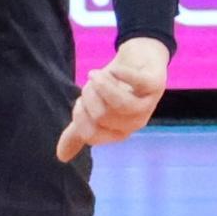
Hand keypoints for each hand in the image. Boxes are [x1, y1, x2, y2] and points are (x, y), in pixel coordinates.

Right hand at [58, 36, 170, 159]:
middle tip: (91, 83)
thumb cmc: (115, 84)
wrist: (141, 58)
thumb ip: (79, 128)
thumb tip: (61, 157)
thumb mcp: (94, 107)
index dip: (79, 115)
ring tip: (96, 74)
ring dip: (102, 85)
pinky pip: (138, 82)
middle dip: (88, 95)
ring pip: (119, 103)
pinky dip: (121, 73)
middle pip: (102, 115)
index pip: (91, 134)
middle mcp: (135, 123)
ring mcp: (147, 104)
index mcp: (119, 132)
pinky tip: (113, 69)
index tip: (81, 101)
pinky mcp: (155, 84)